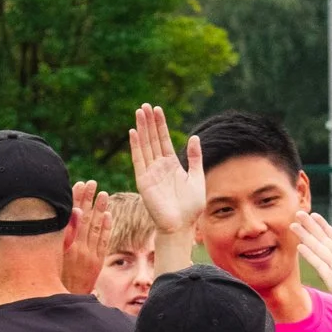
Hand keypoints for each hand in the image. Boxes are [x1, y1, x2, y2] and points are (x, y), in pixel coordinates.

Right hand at [61, 180, 103, 296]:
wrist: (64, 300)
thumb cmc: (51, 279)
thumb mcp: (51, 259)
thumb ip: (61, 237)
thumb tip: (71, 214)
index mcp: (64, 246)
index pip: (71, 217)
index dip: (76, 199)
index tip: (80, 184)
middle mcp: (77, 248)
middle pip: (85, 219)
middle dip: (89, 199)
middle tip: (93, 183)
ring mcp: (89, 256)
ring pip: (96, 228)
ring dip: (100, 210)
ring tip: (104, 194)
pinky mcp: (96, 263)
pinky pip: (103, 242)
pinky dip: (107, 228)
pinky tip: (109, 216)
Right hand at [129, 104, 205, 232]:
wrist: (182, 226)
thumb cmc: (190, 207)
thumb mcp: (197, 177)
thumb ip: (195, 158)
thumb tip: (195, 137)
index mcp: (171, 165)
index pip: (164, 140)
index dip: (160, 125)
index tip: (157, 109)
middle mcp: (159, 167)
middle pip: (152, 140)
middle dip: (149, 122)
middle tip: (145, 105)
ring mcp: (150, 173)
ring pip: (145, 146)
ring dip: (142, 129)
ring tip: (139, 112)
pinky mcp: (144, 181)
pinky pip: (138, 160)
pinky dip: (136, 146)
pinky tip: (134, 132)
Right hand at [292, 211, 331, 328]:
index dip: (324, 227)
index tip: (314, 215)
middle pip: (323, 240)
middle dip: (311, 227)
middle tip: (298, 212)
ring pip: (319, 249)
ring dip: (306, 237)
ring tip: (294, 224)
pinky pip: (320, 264)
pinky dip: (310, 255)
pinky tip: (300, 246)